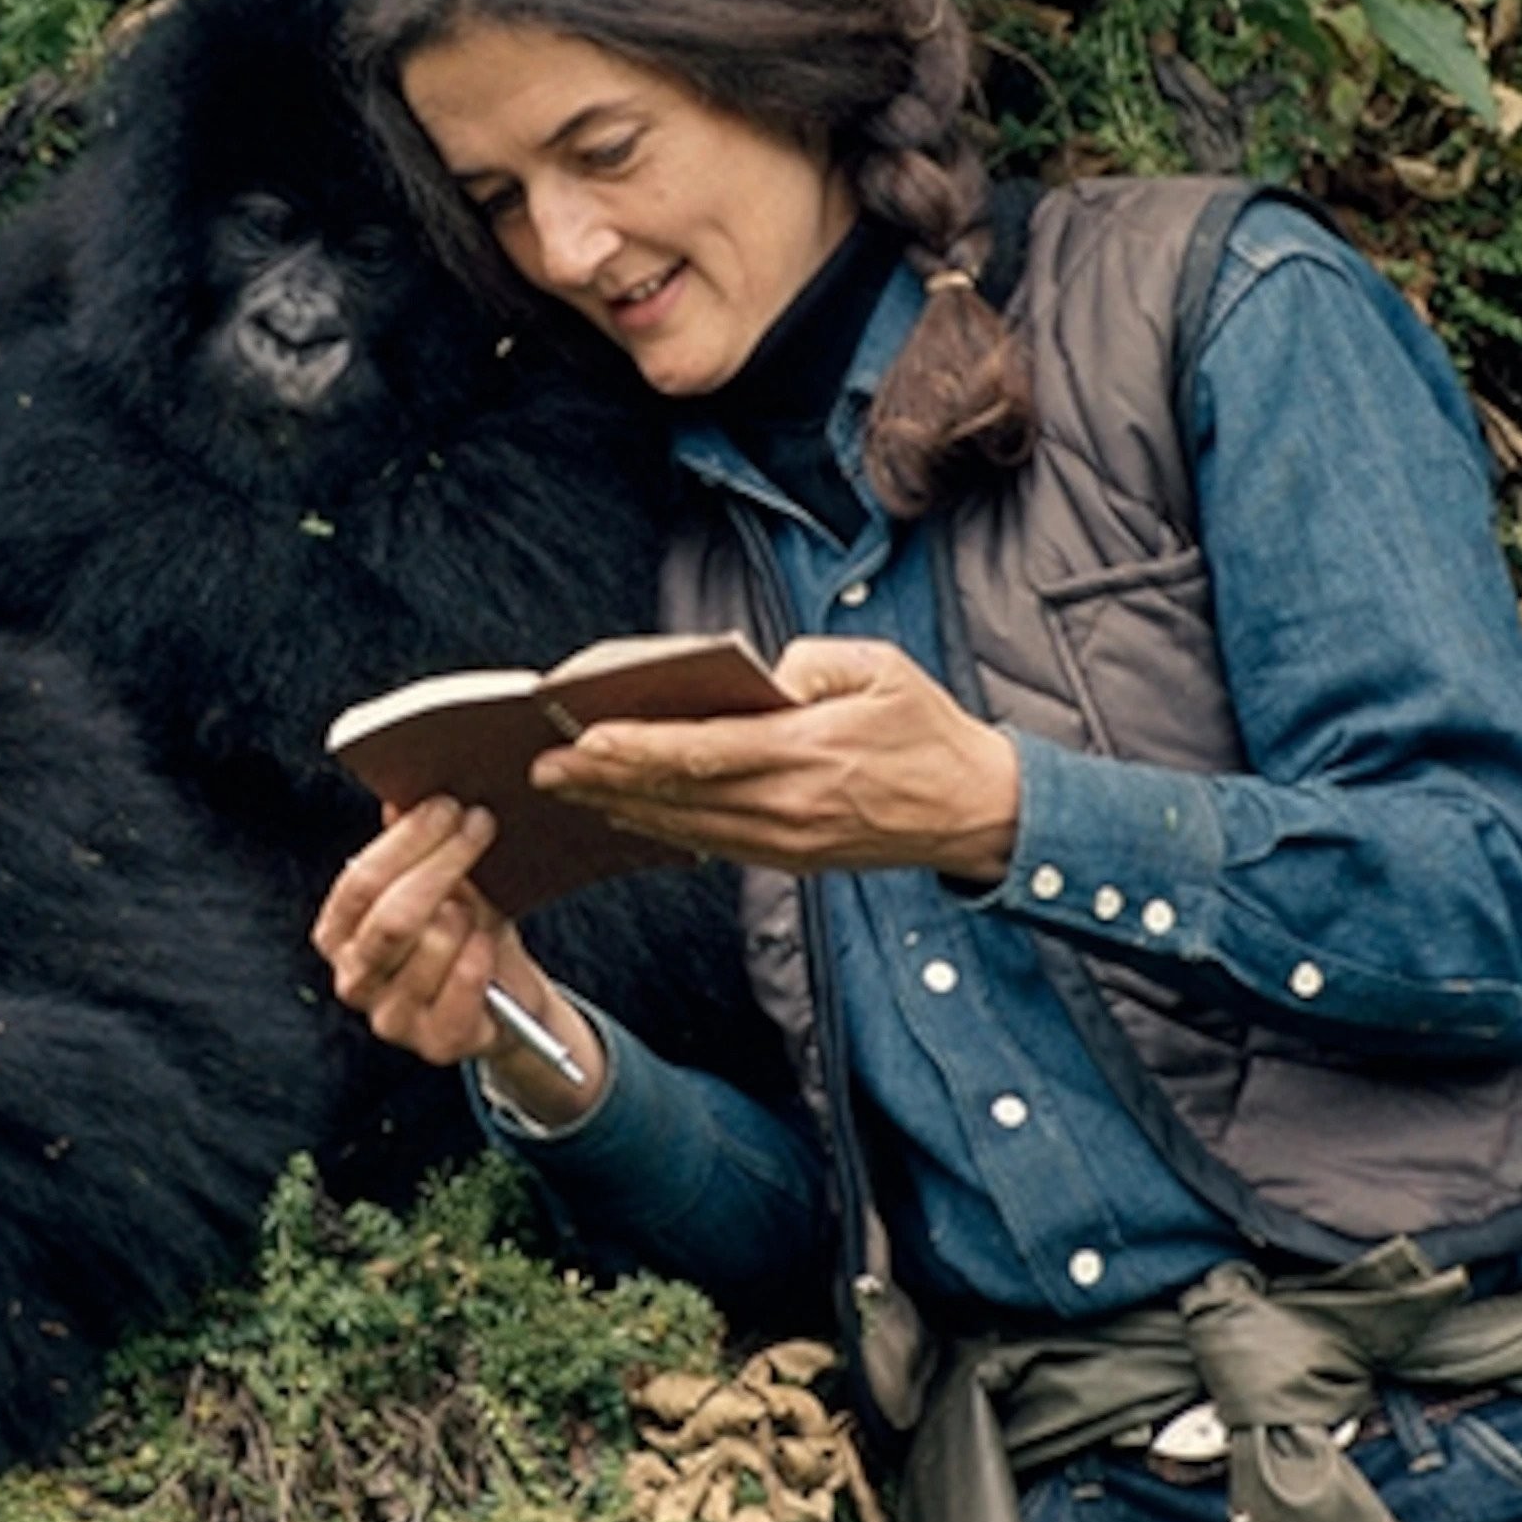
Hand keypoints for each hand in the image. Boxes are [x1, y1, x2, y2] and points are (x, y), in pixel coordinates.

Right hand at [309, 796, 605, 1125]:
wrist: (505, 998)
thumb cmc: (464, 931)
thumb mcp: (441, 882)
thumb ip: (415, 846)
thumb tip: (398, 798)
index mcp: (339, 934)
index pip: (360, 882)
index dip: (406, 841)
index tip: (448, 806)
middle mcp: (353, 979)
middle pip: (392, 916)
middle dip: (442, 863)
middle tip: (480, 826)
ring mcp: (390, 1018)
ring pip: (429, 948)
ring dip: (465, 917)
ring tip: (480, 906)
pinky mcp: (433, 1044)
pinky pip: (459, 990)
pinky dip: (478, 959)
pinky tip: (487, 944)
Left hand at [530, 636, 1020, 881]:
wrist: (977, 810)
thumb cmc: (927, 730)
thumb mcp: (880, 670)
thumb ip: (811, 663)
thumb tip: (753, 677)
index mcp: (812, 751)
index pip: (708, 751)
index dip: (641, 747)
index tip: (586, 737)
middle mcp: (792, 804)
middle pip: (681, 794)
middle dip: (606, 781)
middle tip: (544, 768)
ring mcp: (789, 839)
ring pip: (687, 825)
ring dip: (622, 807)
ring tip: (566, 788)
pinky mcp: (791, 858)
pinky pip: (712, 842)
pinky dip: (662, 828)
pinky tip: (625, 811)